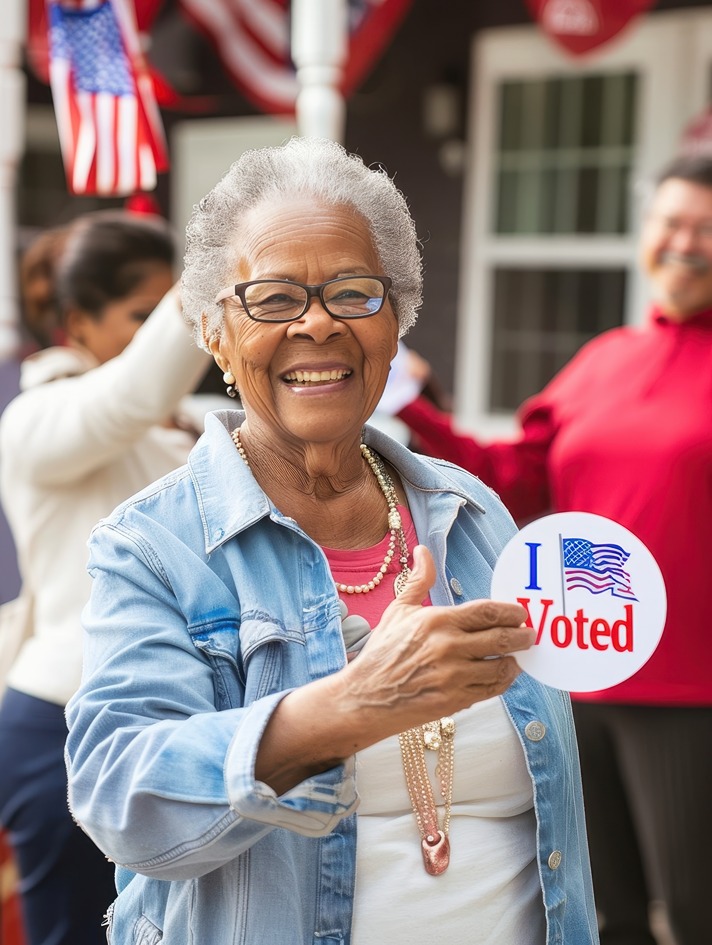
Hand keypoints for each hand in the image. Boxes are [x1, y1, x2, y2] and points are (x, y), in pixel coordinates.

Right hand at [346, 545, 534, 735]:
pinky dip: (503, 682)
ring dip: (515, 661)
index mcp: (436, 621)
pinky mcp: (455, 701)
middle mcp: (448, 647)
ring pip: (502, 667)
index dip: (511, 612)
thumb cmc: (381, 654)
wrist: (364, 698)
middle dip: (523, 636)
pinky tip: (502, 675)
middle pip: (502, 638)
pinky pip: (492, 690)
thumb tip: (422, 551)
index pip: (487, 612)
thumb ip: (418, 580)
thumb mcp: (398, 611)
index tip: (520, 613)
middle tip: (530, 634)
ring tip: (516, 656)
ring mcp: (453, 676)